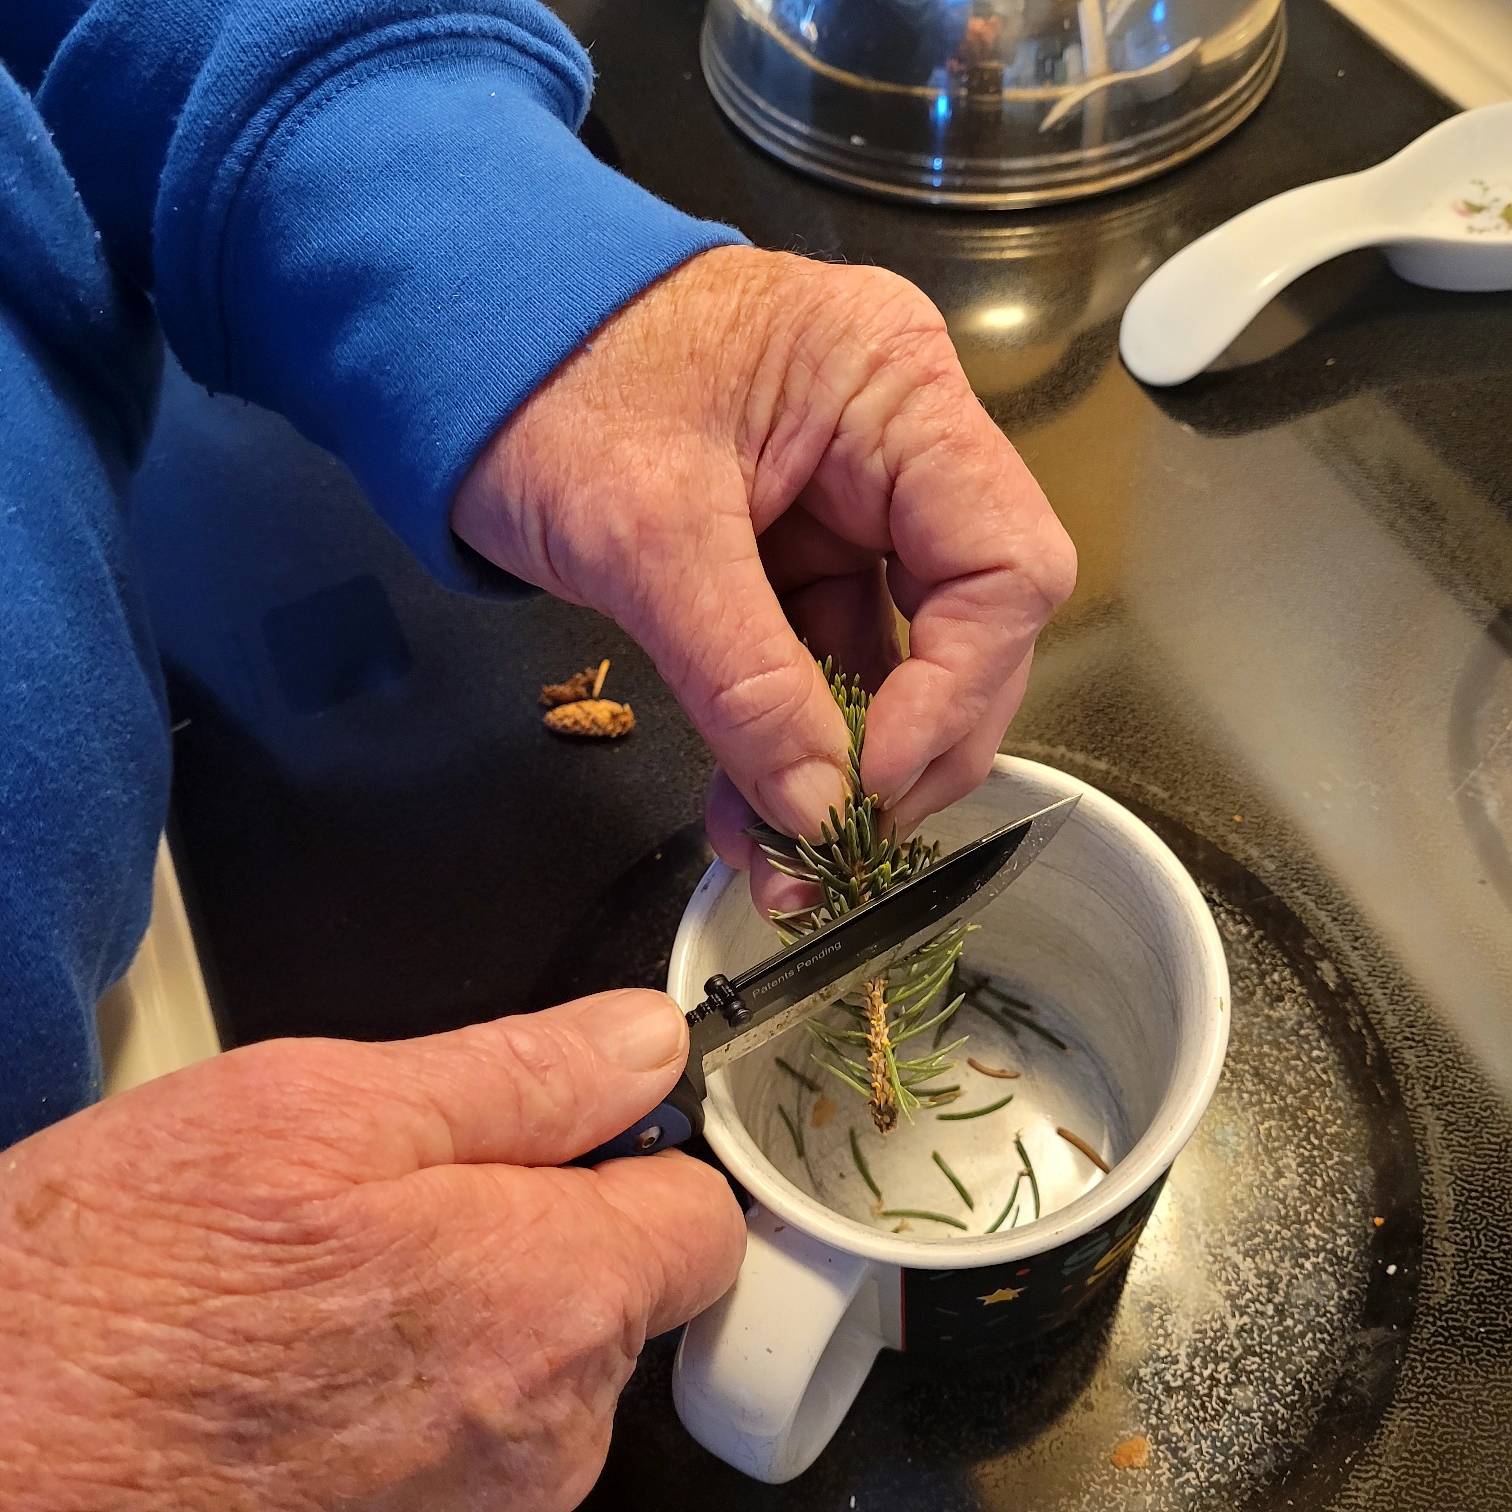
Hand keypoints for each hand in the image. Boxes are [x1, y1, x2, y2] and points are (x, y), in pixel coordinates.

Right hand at [0, 992, 742, 1511]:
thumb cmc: (120, 1284)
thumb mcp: (321, 1106)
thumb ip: (521, 1073)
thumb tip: (646, 1039)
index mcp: (547, 1298)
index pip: (705, 1219)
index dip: (648, 1155)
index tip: (590, 1130)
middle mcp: (541, 1436)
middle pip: (622, 1296)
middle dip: (548, 1228)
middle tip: (404, 1193)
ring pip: (545, 1369)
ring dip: (475, 1308)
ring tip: (336, 1280)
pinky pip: (474, 1442)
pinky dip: (421, 1389)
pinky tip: (315, 1359)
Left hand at [454, 247, 1074, 912]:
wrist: (447, 341)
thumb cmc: (538, 383)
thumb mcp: (644, 532)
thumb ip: (742, 679)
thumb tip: (818, 813)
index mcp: (895, 388)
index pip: (1004, 564)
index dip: (960, 687)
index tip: (872, 779)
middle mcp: (897, 444)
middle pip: (971, 624)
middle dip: (909, 746)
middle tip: (839, 843)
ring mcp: (845, 502)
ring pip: (890, 658)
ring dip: (839, 766)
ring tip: (782, 860)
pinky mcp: (790, 550)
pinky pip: (816, 660)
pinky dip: (787, 742)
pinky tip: (749, 812)